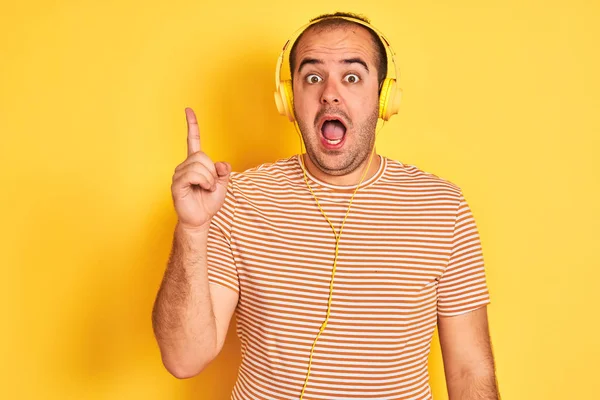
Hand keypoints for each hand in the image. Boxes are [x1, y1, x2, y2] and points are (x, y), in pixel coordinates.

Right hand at [171, 108, 230, 230]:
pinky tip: (201, 189)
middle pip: (202, 156)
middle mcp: (185, 166)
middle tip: (211, 185)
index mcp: (195, 163)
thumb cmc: (209, 202)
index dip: (192, 125)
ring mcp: (179, 174)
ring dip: (209, 179)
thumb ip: (224, 172)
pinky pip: (192, 175)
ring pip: (199, 165)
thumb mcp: (223, 184)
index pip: (193, 140)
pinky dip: (203, 182)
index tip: (188, 109)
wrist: (201, 219)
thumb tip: (221, 164)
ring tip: (206, 189)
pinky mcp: (177, 184)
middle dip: (212, 172)